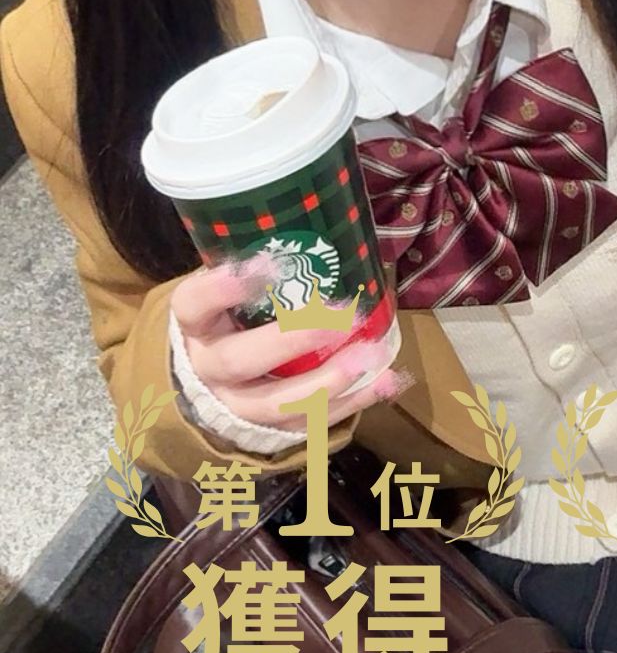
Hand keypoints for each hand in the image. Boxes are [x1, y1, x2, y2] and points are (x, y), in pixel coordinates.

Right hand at [171, 255, 405, 431]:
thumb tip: (322, 220)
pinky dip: (352, 403)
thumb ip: (259, 268)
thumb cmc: (231, 319)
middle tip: (342, 314)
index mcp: (194, 325)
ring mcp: (235, 405)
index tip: (265, 263)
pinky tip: (385, 381)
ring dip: (329, 380)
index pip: (194, 304)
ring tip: (371, 356)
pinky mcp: (267, 431)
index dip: (223, 288)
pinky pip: (308, 423)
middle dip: (293, 339)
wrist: (208, 384)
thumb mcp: (230, 291)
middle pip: (240, 360)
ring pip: (276, 403)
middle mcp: (208, 368)